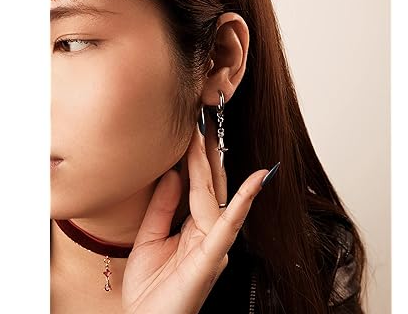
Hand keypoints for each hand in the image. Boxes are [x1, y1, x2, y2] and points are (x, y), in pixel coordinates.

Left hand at [121, 118, 272, 313]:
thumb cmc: (150, 289)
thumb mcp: (149, 238)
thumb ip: (163, 207)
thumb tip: (172, 174)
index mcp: (196, 228)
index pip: (198, 185)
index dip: (195, 156)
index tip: (192, 129)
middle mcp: (210, 232)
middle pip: (210, 183)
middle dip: (205, 151)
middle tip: (201, 118)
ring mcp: (214, 243)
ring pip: (214, 195)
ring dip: (209, 163)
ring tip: (203, 134)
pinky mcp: (213, 257)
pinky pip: (229, 225)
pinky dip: (245, 201)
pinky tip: (257, 180)